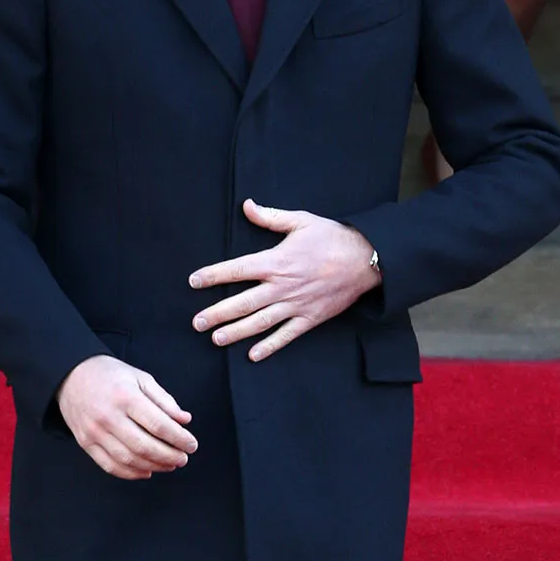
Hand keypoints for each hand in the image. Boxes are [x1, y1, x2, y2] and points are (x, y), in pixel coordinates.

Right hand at [57, 356, 196, 479]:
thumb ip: (164, 400)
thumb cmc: (110, 375)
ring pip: (128, 460)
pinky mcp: (86, 443)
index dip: (179, 439)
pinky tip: (147, 471)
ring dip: (154, 466)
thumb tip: (185, 421)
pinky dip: (131, 473)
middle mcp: (108, 416)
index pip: (159, 425)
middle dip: (169, 456)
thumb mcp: (141, 378)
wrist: (71, 376)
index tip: (192, 445)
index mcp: (125, 397)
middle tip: (183, 458)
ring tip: (170, 465)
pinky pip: (110, 466)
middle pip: (145, 447)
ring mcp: (94, 432)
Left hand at [189, 199, 379, 360]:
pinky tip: (252, 355)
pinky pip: (286, 335)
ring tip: (215, 339)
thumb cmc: (333, 237)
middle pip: (242, 302)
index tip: (194, 282)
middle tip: (196, 323)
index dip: (212, 276)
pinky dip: (269, 346)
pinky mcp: (310, 318)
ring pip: (259, 322)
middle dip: (216, 314)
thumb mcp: (301, 221)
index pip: (236, 270)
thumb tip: (247, 205)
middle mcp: (282, 286)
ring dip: (235, 332)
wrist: (366, 260)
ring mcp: (296, 305)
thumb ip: (271, 217)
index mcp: (276, 261)